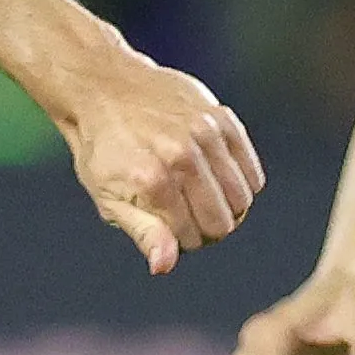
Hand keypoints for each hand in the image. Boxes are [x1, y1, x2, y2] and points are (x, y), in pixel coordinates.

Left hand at [58, 51, 262, 274]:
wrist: (104, 89)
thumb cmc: (102, 151)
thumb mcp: (109, 198)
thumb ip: (143, 233)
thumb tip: (165, 266)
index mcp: (152, 181)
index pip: (192, 239)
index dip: (181, 242)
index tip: (168, 228)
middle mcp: (183, 156)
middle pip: (223, 223)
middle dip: (205, 229)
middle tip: (185, 215)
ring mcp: (206, 134)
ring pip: (242, 200)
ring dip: (225, 208)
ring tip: (200, 198)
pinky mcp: (223, 119)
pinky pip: (252, 173)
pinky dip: (241, 185)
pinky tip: (217, 181)